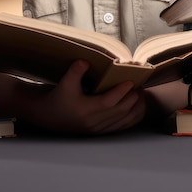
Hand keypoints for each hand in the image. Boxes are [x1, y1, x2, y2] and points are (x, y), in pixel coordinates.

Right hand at [23, 60, 146, 134]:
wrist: (49, 116)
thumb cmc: (58, 98)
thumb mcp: (64, 83)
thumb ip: (75, 72)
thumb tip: (85, 61)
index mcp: (85, 110)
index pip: (108, 102)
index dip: (121, 91)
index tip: (131, 81)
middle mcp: (94, 122)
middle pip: (120, 111)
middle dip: (133, 97)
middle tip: (140, 83)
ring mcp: (99, 128)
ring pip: (124, 120)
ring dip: (136, 107)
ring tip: (141, 93)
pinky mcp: (102, 130)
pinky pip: (123, 126)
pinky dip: (134, 117)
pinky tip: (139, 107)